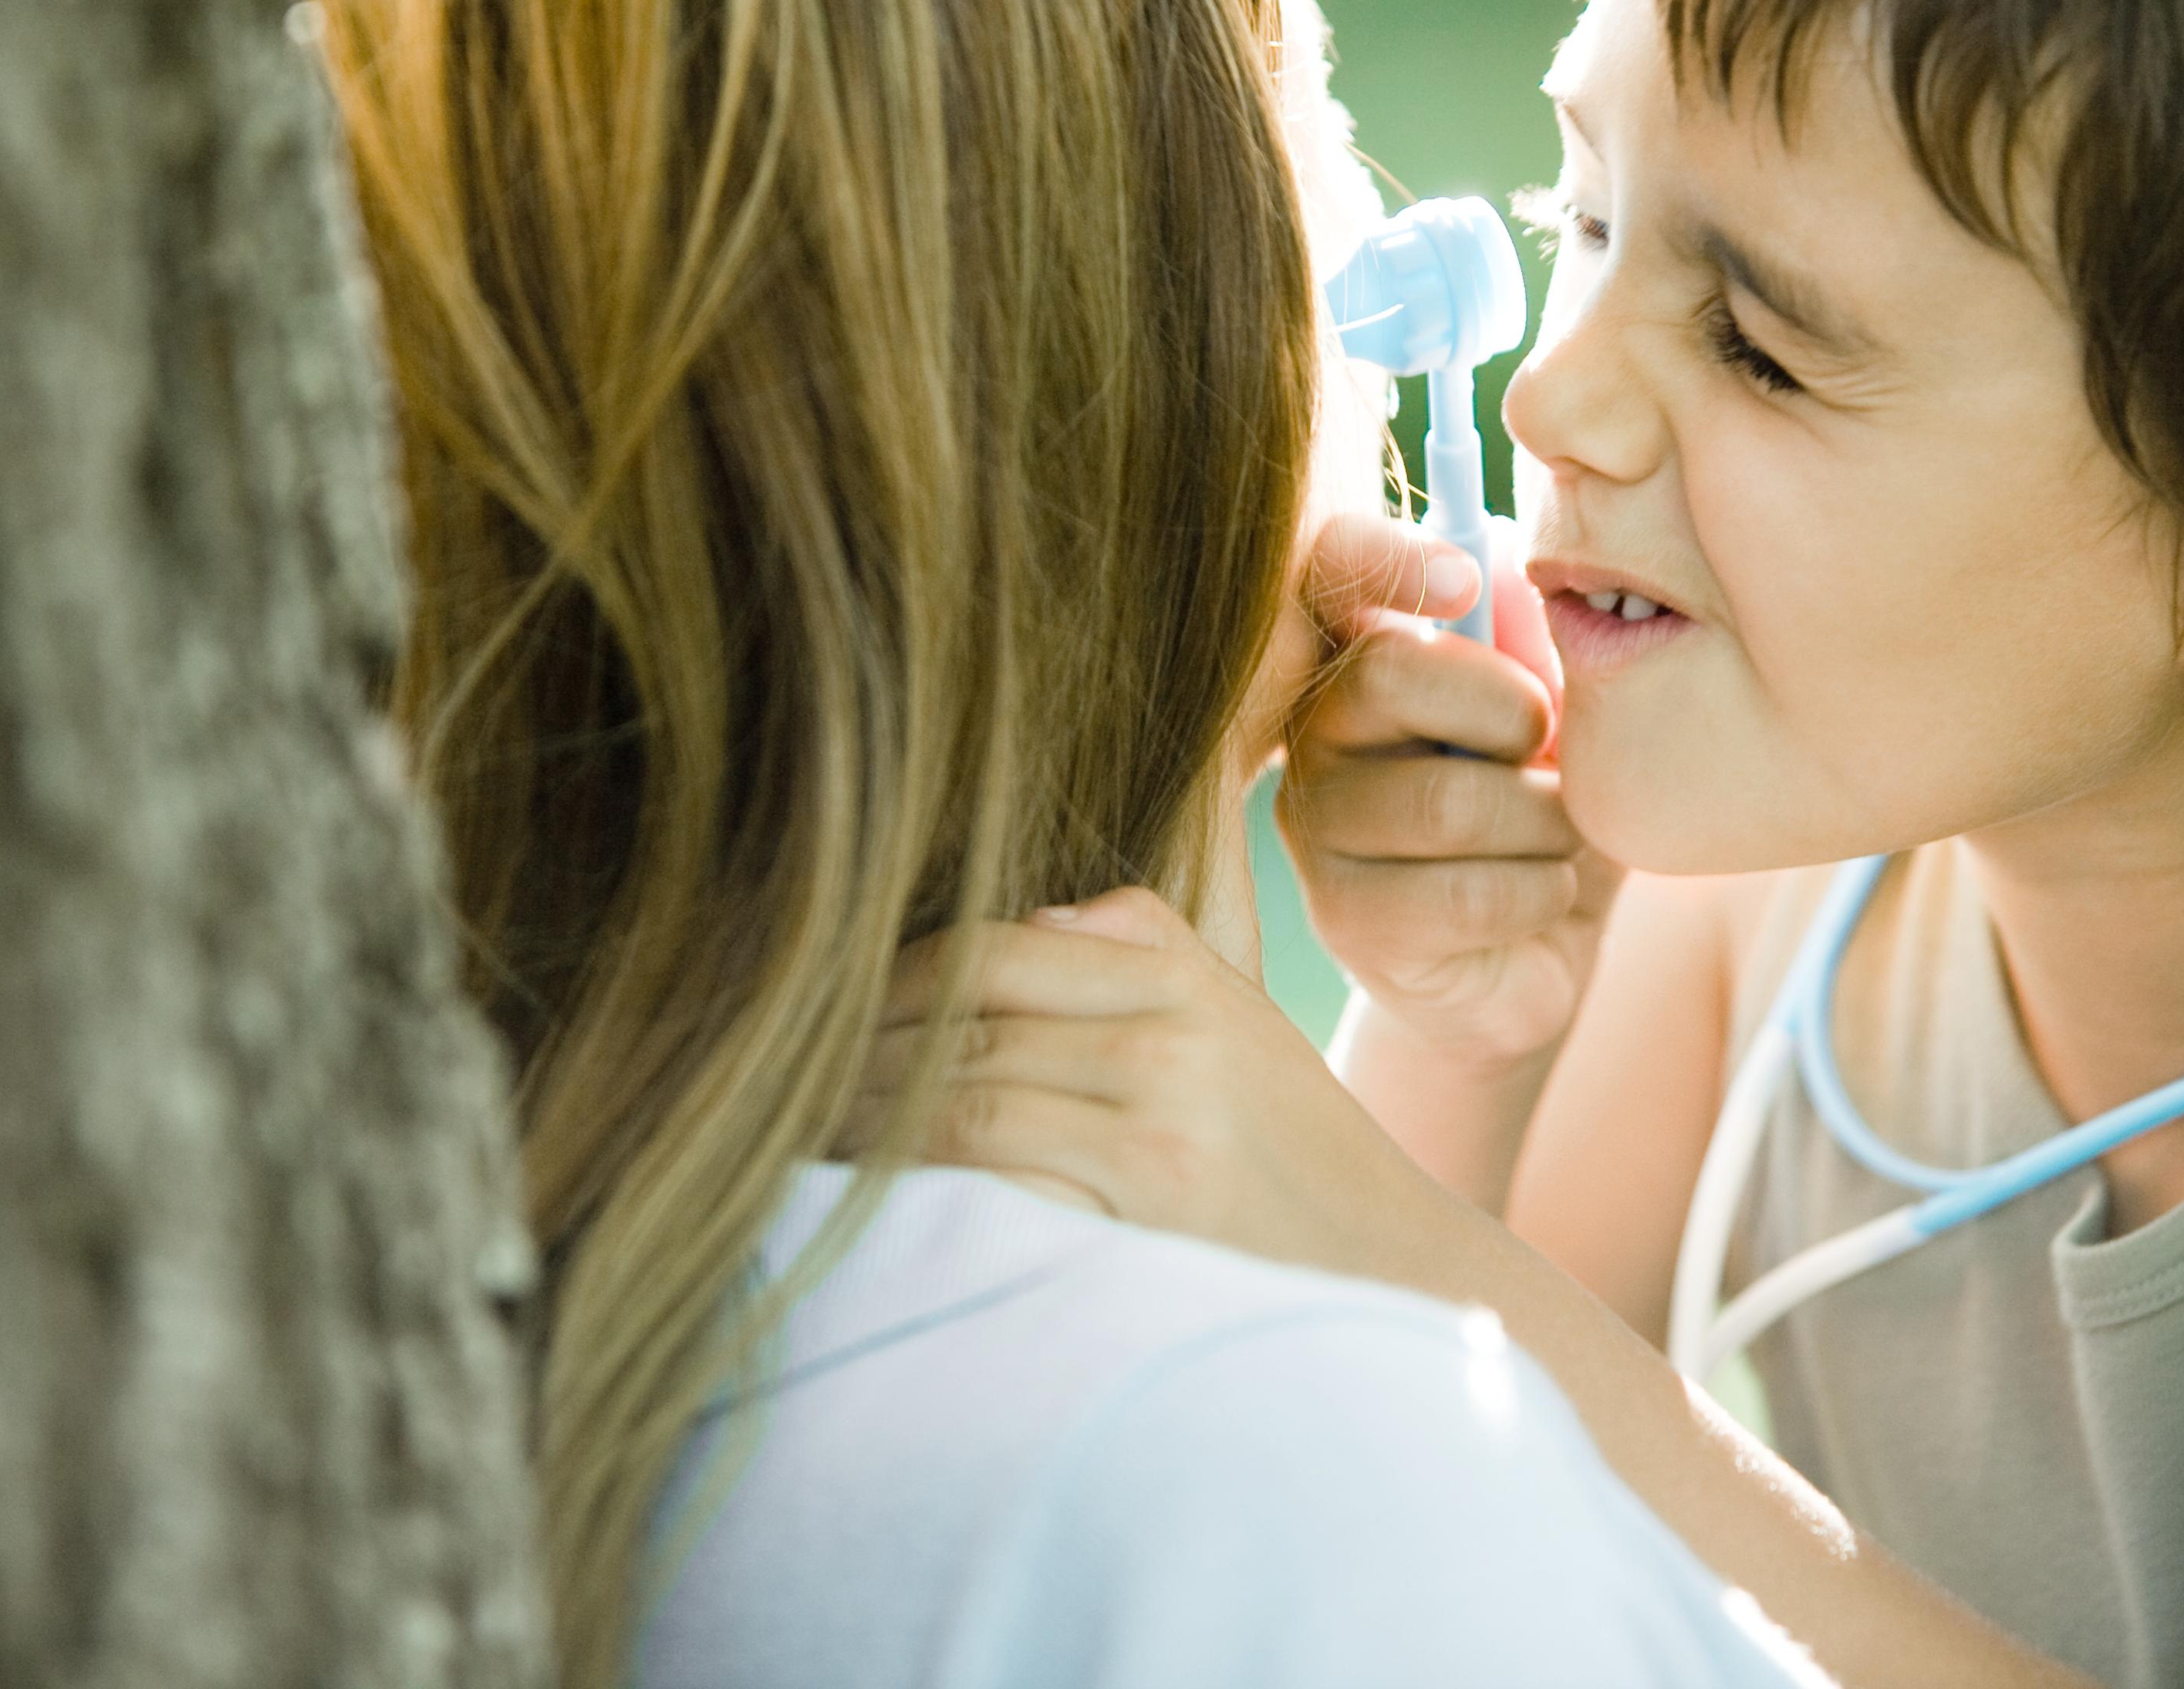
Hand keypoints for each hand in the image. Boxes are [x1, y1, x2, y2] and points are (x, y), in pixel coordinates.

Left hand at [859, 888, 1455, 1281]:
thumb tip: (1037, 911)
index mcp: (1185, 980)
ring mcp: (1161, 1118)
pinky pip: (996, 1169)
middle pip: (965, 1020)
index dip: (897, 977)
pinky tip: (873, 1199)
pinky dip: (920, 1182)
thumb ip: (1152, 949)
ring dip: (866, 1123)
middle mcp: (1171, 1033)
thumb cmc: (1301, 1160)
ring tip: (803, 1144)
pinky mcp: (1149, 1201)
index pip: (997, 946)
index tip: (833, 1013)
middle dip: (858, 1053)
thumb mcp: (1245, 1027)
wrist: (1400, 1272)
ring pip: (962, 1096)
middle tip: (782, 1080)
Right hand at [1282, 530, 1626, 1073]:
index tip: (1467, 585)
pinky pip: (1469, 892)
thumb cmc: (1547, 813)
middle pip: (1389, 673)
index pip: (1331, 568)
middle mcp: (1314, 730)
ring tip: (1562, 836)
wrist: (1534, 958)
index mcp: (1363, 654)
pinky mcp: (1348, 918)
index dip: (1385, 556)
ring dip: (1546, 820)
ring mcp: (1318, 827)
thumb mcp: (1563, 714)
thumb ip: (1534, 639)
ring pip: (1447, 799)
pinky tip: (1543, 895)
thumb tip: (1509, 562)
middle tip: (1550, 752)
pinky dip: (1541, 891)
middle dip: (1511, 711)